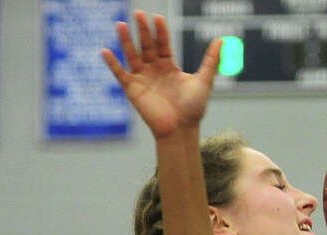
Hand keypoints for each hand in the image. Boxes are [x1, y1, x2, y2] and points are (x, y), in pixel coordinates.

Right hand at [101, 11, 220, 138]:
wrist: (181, 130)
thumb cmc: (193, 108)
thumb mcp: (204, 81)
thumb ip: (211, 60)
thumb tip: (221, 40)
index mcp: (169, 67)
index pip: (163, 44)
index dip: (160, 32)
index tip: (157, 18)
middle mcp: (154, 70)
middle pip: (147, 46)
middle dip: (143, 30)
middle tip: (139, 13)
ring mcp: (142, 79)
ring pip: (132, 55)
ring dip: (126, 41)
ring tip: (121, 24)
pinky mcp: (133, 90)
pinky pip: (120, 74)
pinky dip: (112, 64)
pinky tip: (105, 51)